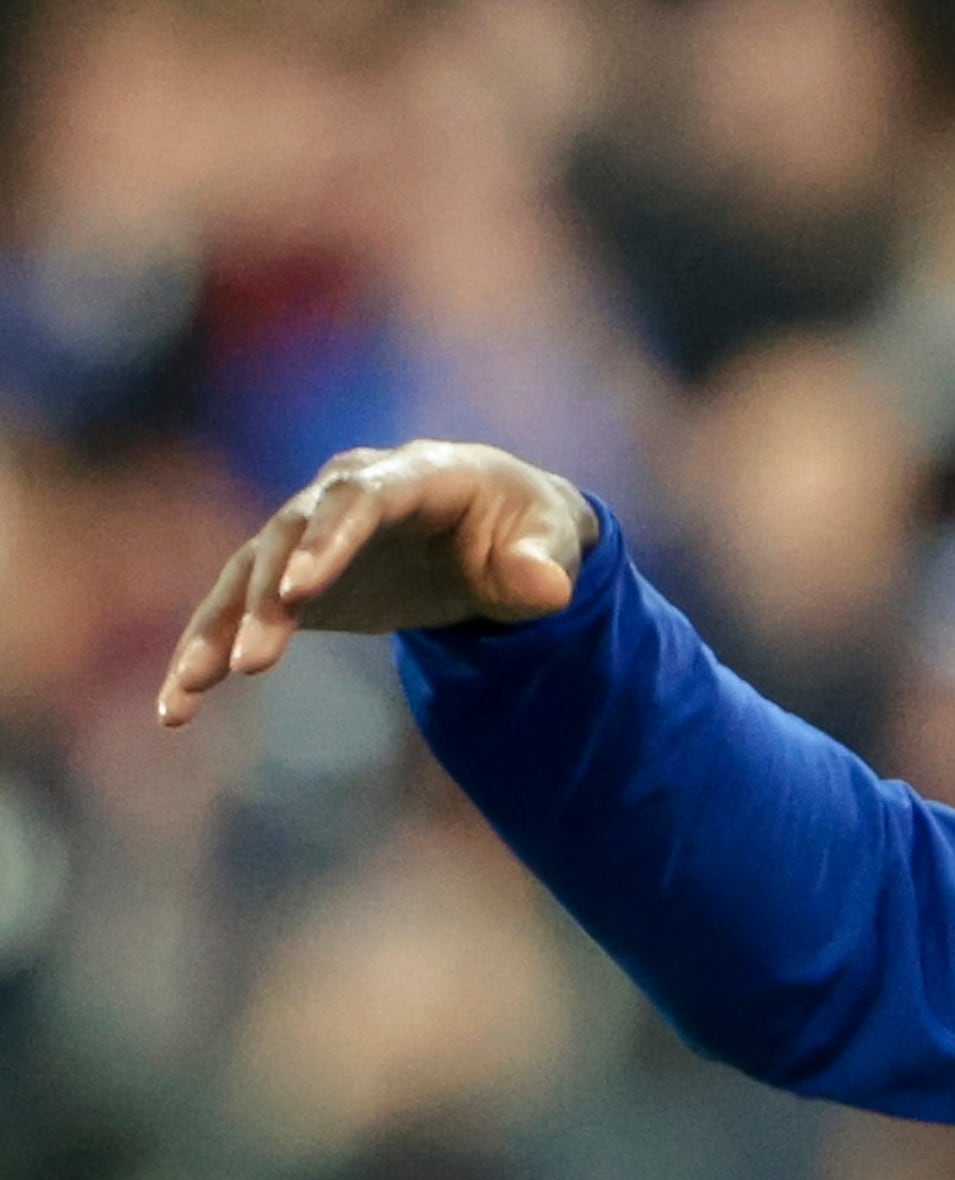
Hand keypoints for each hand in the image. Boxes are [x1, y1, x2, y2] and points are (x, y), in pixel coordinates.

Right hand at [158, 440, 597, 727]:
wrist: (500, 530)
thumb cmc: (527, 529)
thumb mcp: (552, 539)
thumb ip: (544, 563)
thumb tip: (543, 588)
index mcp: (415, 474)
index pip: (361, 501)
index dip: (328, 542)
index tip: (301, 591)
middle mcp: (346, 493)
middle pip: (291, 534)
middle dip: (267, 592)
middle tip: (251, 655)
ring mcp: (310, 534)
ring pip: (250, 573)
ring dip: (220, 627)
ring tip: (191, 687)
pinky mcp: (292, 579)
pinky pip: (239, 613)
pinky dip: (207, 653)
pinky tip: (177, 705)